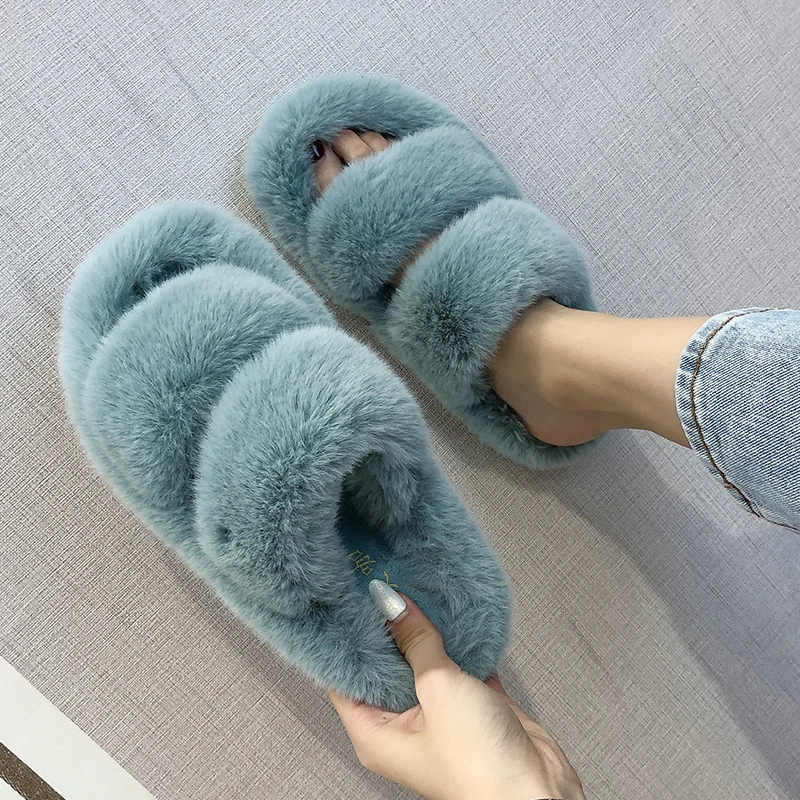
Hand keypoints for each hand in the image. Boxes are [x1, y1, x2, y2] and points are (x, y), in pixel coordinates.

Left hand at [329, 586, 585, 799]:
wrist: (538, 794)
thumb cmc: (478, 765)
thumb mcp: (437, 689)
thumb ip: (415, 640)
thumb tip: (389, 602)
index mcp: (376, 734)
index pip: (343, 678)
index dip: (345, 638)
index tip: (348, 597)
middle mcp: (402, 727)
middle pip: (384, 666)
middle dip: (386, 627)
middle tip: (383, 581)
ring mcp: (437, 717)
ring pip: (423, 663)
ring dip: (425, 630)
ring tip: (416, 585)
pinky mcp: (471, 708)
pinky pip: (458, 666)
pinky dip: (460, 642)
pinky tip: (457, 612)